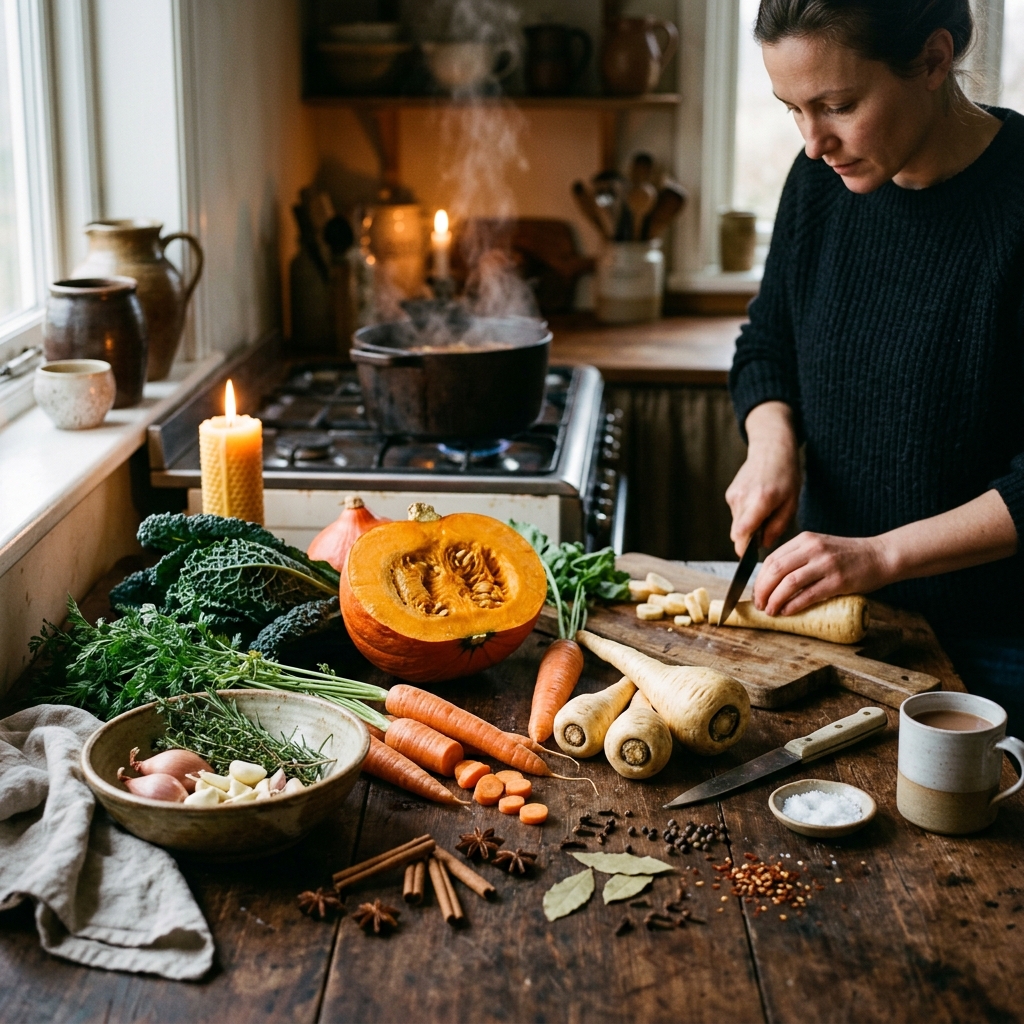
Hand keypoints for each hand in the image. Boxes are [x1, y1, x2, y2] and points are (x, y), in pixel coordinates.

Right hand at [725, 402, 800, 555]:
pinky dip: (746, 514)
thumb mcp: (791, 503)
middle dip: (748, 539)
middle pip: (737, 533)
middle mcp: (742, 498)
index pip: (742, 533)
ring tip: (765, 511)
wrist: (771, 449)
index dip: (743, 549)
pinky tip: (757, 503)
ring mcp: (733, 495)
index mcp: (760, 501)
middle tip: (765, 533)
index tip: (749, 557)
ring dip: (748, 525)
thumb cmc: (786, 476)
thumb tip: (763, 544)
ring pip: (737, 524)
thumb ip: (777, 526)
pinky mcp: (730, 493)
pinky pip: (736, 513)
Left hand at [753, 532, 892, 615]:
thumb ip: (799, 557)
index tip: (757, 593)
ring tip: (770, 611)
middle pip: (776, 570)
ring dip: (775, 600)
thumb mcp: (820, 547)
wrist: (880, 555)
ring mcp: (826, 564)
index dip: (760, 578)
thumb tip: (772, 580)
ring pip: (789, 583)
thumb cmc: (848, 555)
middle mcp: (813, 549)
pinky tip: (787, 612)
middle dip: (762, 590)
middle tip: (760, 605)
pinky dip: (793, 605)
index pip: (772, 559)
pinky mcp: (838, 581)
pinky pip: (808, 595)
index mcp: (805, 540)